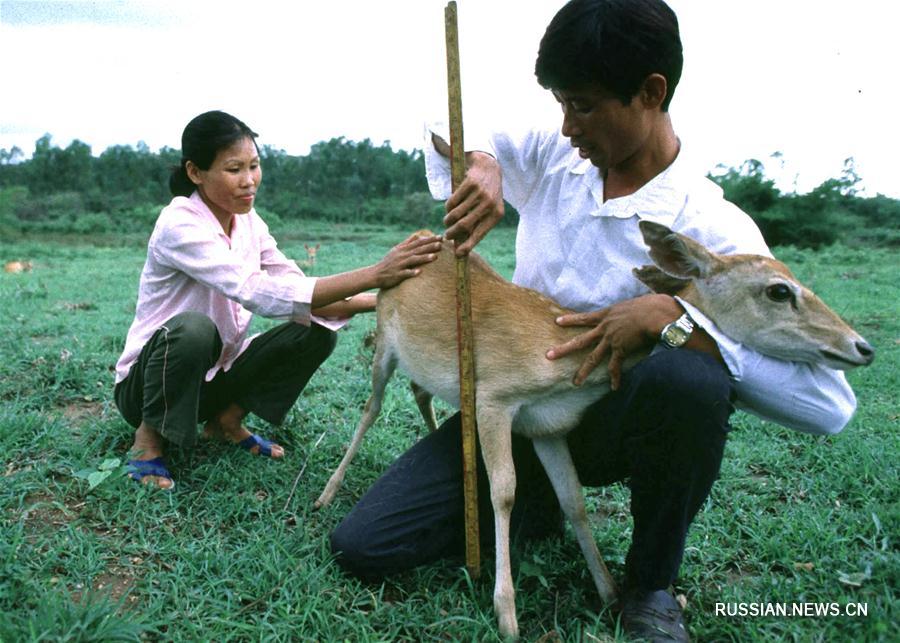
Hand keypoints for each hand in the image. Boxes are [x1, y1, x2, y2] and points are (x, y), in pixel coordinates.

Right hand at [372, 233, 442, 288]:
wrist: (375, 274)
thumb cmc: (388, 263)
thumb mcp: (396, 250)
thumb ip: (407, 243)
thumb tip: (417, 235)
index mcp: (403, 249)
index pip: (418, 243)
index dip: (430, 240)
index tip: (440, 237)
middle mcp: (402, 255)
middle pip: (418, 250)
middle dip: (430, 247)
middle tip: (441, 244)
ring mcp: (399, 265)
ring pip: (413, 260)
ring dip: (424, 258)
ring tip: (435, 257)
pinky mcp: (396, 274)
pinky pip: (405, 273)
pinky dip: (411, 272)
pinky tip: (419, 272)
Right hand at [443, 152, 503, 255]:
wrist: (489, 169)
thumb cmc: (487, 195)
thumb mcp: (489, 210)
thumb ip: (478, 225)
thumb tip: (462, 247)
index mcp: (496, 214)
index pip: (480, 233)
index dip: (468, 245)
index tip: (458, 254)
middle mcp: (490, 204)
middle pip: (465, 225)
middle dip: (453, 233)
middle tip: (447, 236)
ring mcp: (480, 193)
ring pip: (456, 213)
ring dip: (448, 220)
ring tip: (447, 222)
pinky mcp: (470, 183)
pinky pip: (453, 201)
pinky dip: (448, 207)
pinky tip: (449, 208)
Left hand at [546, 294, 679, 389]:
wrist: (653, 313)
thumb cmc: (650, 304)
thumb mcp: (633, 304)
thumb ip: (628, 310)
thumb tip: (635, 310)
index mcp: (607, 314)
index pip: (585, 318)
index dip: (571, 320)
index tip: (557, 322)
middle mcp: (605, 328)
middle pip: (580, 341)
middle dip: (563, 349)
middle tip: (548, 355)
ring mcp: (611, 340)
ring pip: (593, 358)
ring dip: (583, 371)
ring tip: (575, 382)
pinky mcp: (621, 350)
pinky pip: (616, 367)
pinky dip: (616, 378)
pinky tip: (614, 388)